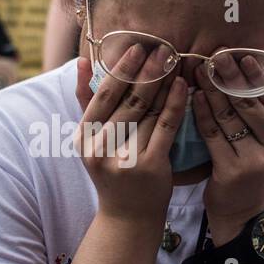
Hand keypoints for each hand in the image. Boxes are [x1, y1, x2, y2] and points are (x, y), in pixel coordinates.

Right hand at [74, 49, 184, 227]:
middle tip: (163, 48)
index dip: (122, 68)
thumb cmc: (112, 172)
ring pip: (149, 110)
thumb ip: (87, 102)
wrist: (128, 216)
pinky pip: (166, 126)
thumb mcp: (92, 140)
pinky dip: (176, 103)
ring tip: (175, 62)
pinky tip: (183, 86)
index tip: (138, 46)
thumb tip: (79, 62)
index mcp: (84, 137)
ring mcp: (125, 158)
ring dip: (164, 82)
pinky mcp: (150, 165)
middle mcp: (101, 147)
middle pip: (128, 99)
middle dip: (147, 70)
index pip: (103, 94)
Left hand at [190, 59, 263, 240]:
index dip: (254, 73)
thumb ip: (258, 111)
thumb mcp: (262, 140)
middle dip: (231, 76)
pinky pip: (213, 134)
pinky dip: (202, 113)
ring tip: (199, 70)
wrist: (240, 212)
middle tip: (216, 54)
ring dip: (212, 89)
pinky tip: (193, 97)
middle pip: (249, 102)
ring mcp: (256, 159)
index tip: (239, 53)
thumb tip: (246, 69)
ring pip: (229, 116)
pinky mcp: (233, 170)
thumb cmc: (247, 168)